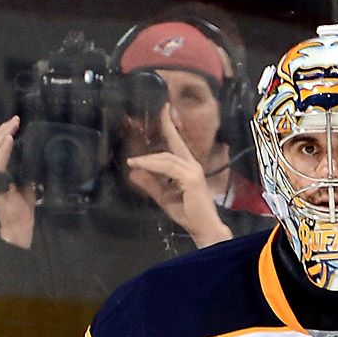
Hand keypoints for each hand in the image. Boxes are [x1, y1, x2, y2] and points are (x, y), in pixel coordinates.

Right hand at [0, 116, 35, 248]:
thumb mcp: (28, 186)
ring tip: (12, 125)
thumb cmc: (22, 210)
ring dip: (2, 135)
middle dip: (1, 130)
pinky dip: (4, 150)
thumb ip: (28, 172)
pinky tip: (10, 140)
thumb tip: (37, 158)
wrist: (19, 228)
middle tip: (15, 120)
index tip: (14, 124)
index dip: (2, 135)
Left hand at [125, 105, 232, 247]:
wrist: (204, 228)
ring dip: (148, 158)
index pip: (177, 144)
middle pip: (175, 143)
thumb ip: (150, 184)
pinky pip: (168, 168)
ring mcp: (193, 171)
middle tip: (162, 108)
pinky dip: (152, 165)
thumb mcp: (163, 197)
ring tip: (132, 160)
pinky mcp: (191, 179)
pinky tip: (140, 165)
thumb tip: (133, 172)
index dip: (170, 127)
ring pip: (166, 158)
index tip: (165, 111)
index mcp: (188, 168)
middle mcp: (192, 166)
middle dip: (167, 125)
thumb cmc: (188, 214)